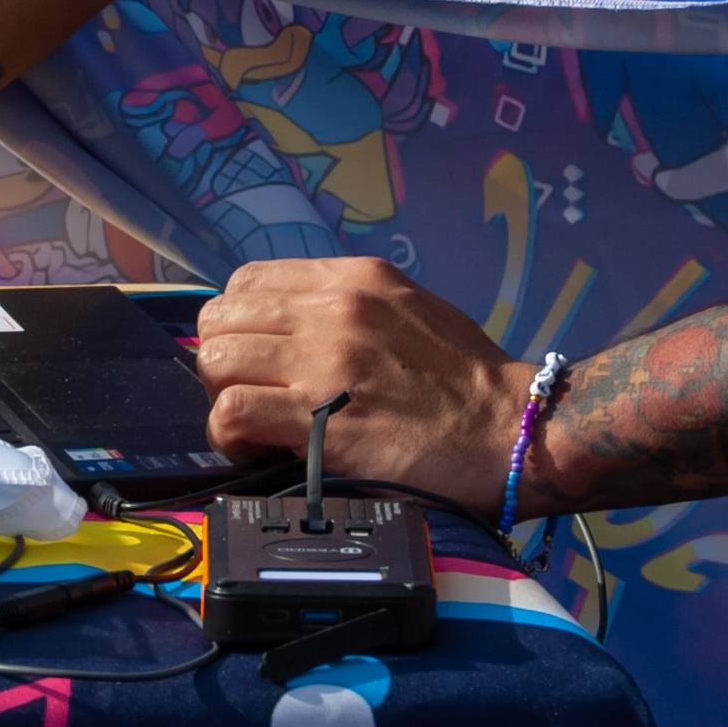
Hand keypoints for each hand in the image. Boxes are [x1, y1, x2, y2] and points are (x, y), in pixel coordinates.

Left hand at [191, 257, 532, 511]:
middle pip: (220, 320)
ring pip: (215, 361)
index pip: (247, 281)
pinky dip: (228, 434)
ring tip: (252, 426)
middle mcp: (333, 307)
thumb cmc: (465, 379)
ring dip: (221, 398)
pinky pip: (232, 412)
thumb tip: (290, 326)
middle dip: (221, 361)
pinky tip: (254, 449)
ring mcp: (324, 362)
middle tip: (249, 394)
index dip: (238, 323)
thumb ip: (348, 307)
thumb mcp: (408, 309)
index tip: (253, 357)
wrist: (512, 430)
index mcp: (354, 278)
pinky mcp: (320, 420)